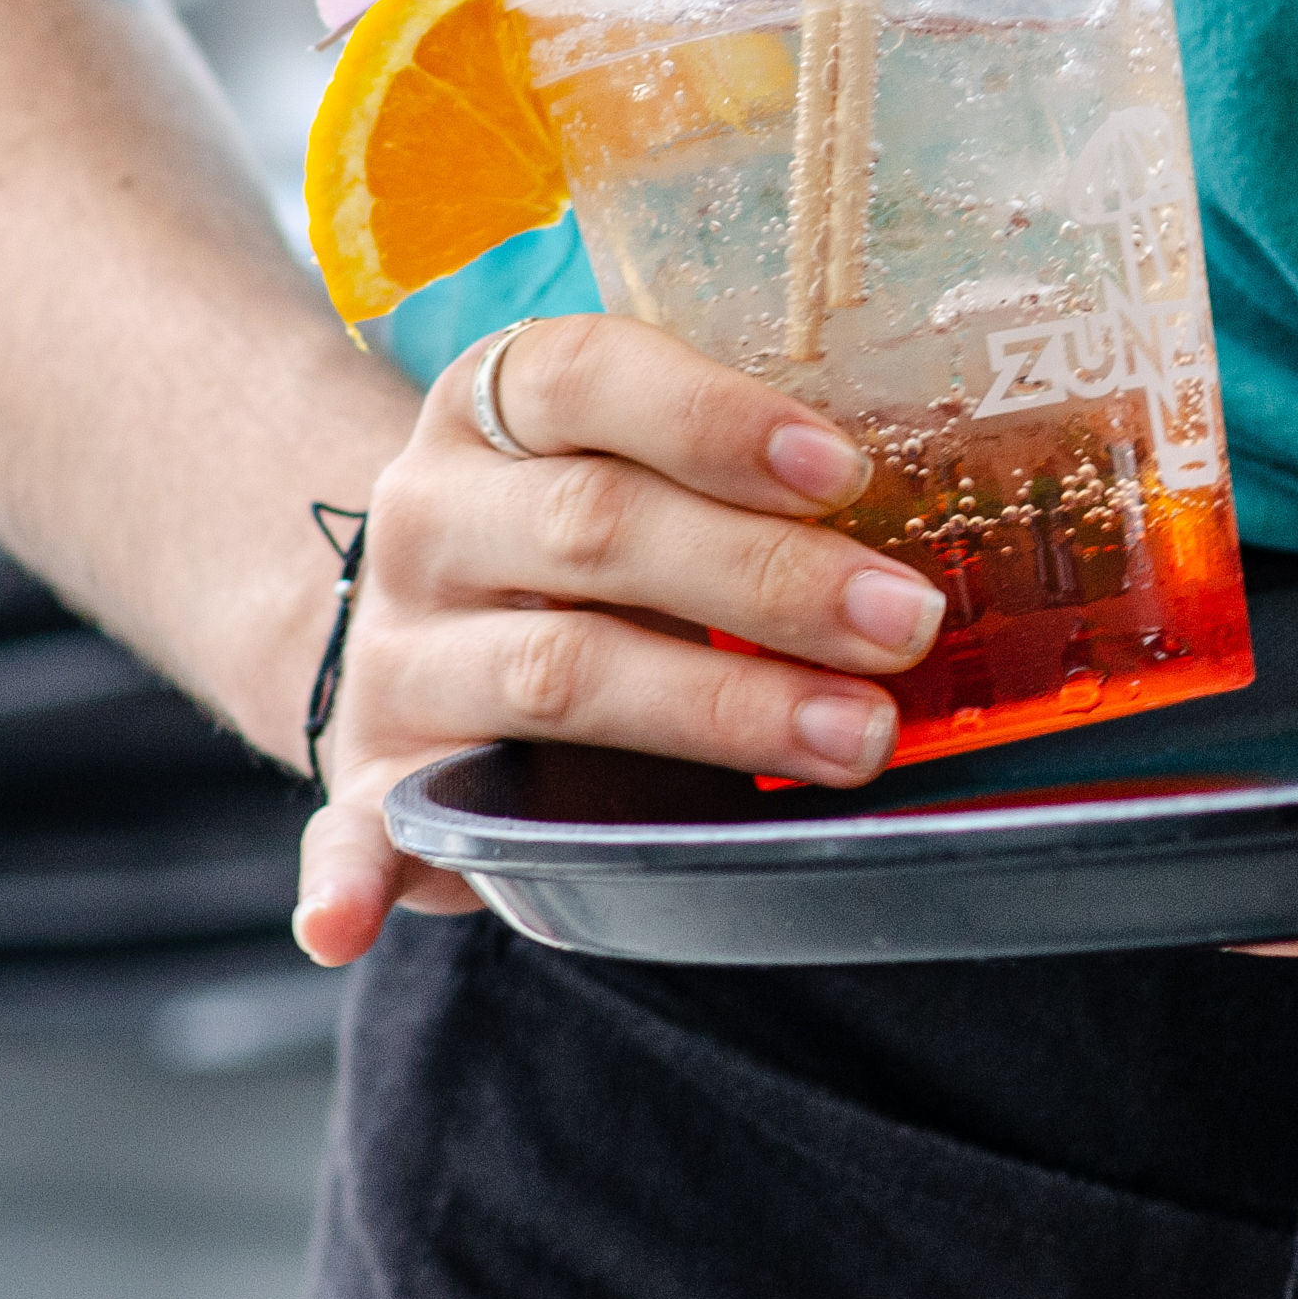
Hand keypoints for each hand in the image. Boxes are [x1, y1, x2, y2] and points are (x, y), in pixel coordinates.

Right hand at [289, 316, 944, 965]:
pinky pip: (347, 829)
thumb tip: (952, 495)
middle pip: (597, 529)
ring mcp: (397, 655)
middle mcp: (431, 518)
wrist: (413, 623)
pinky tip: (345, 922)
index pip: (589, 376)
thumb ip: (743, 476)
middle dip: (768, 580)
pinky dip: (345, 875)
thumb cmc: (587, 539)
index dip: (718, 418)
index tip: (844, 469)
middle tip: (904, 626)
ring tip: (855, 740)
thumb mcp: (635, 461)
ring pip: (551, 671)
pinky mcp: (369, 781)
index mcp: (494, 407)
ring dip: (711, 712)